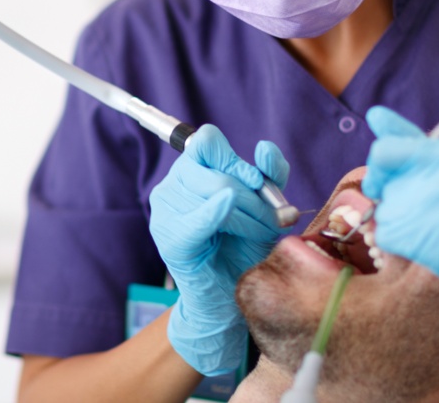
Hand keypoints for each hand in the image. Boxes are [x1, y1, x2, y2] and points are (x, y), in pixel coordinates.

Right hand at [149, 124, 288, 374]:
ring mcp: (167, 211)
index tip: (257, 183)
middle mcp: (173, 186)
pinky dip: (213, 213)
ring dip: (249, 216)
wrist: (233, 296)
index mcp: (193, 171)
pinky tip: (226, 210)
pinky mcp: (171, 238)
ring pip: (216, 193)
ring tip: (258, 234)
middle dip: (253, 197)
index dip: (235, 159)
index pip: (207, 142)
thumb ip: (269, 176)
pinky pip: (196, 219)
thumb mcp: (264, 207)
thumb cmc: (244, 248)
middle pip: (218, 171)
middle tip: (271, 222)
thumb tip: (265, 148)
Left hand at [360, 106, 438, 333]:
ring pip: (384, 213)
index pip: (384, 151)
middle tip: (432, 209)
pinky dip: (404, 243)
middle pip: (382, 185)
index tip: (384, 178)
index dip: (379, 166)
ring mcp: (431, 211)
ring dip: (402, 222)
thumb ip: (413, 142)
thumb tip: (373, 113)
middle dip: (396, 197)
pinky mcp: (426, 241)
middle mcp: (436, 178)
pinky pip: (389, 237)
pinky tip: (434, 243)